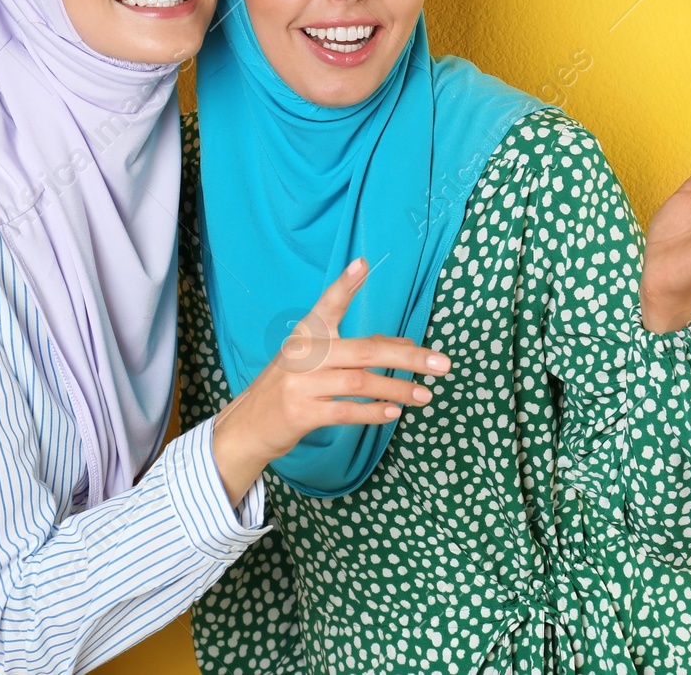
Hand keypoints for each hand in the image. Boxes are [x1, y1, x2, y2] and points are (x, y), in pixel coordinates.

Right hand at [209, 257, 449, 503]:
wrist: (248, 426)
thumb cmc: (291, 386)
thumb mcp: (317, 361)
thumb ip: (357, 349)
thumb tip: (408, 345)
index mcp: (307, 335)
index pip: (327, 304)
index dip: (344, 284)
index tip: (363, 264)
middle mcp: (304, 355)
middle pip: (365, 350)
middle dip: (408, 358)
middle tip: (442, 364)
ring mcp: (301, 385)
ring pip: (361, 383)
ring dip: (399, 389)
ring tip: (426, 395)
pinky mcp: (301, 413)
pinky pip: (346, 412)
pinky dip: (374, 412)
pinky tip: (395, 412)